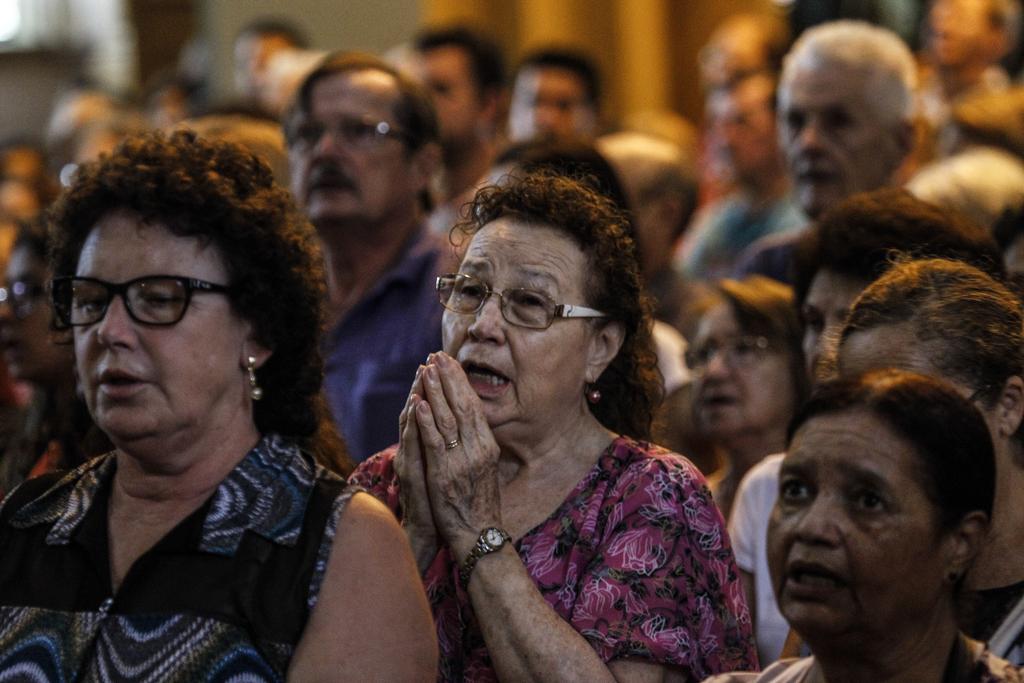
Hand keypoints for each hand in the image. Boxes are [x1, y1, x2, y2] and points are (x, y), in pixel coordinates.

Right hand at [394, 364, 439, 566]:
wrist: (429, 533)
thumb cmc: (440, 503)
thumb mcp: (445, 471)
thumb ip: (444, 449)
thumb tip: (457, 430)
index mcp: (423, 449)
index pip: (426, 413)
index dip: (433, 390)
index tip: (441, 367)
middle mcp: (413, 452)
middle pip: (416, 412)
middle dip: (424, 386)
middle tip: (430, 361)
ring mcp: (409, 461)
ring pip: (410, 423)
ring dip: (415, 397)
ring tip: (421, 375)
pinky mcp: (410, 473)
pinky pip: (411, 444)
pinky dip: (413, 424)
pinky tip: (415, 407)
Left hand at [414, 352, 502, 558]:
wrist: (479, 535)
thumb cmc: (479, 505)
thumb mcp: (485, 470)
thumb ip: (477, 446)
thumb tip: (470, 424)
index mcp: (488, 447)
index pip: (474, 406)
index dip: (461, 382)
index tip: (450, 363)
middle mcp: (478, 449)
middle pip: (463, 405)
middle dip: (449, 378)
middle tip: (437, 355)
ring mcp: (462, 461)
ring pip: (448, 418)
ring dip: (436, 391)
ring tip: (426, 370)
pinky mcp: (445, 474)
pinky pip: (435, 442)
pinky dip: (427, 420)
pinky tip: (420, 403)